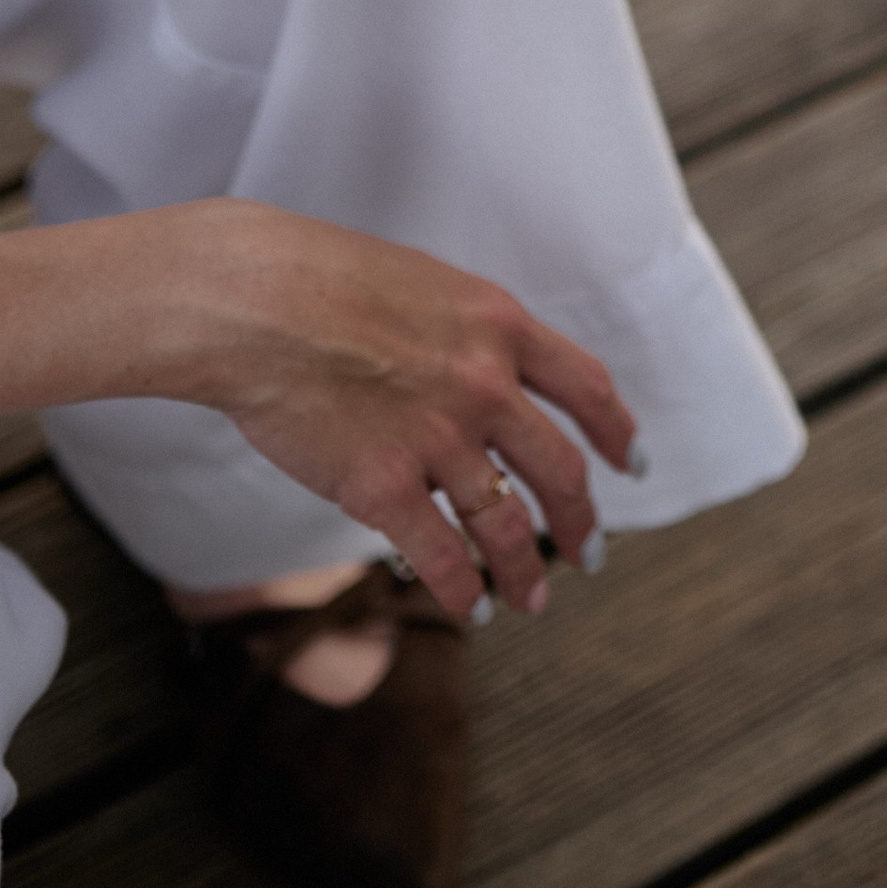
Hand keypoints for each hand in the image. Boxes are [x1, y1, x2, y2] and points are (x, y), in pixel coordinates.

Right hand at [163, 200, 638, 621]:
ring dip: (525, 570)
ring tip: (530, 598)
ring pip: (507, 525)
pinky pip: (442, 556)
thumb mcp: (430, 286)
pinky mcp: (383, 487)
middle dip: (579, 520)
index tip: (630, 464)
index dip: (616, 433)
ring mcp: (438, 438)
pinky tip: (471, 606)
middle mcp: (485, 384)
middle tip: (588, 551)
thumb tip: (492, 379)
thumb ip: (469, 335)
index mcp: (501, 326)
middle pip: (560, 469)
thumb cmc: (325, 281)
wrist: (257, 299)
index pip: (587, 388)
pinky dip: (464, 590)